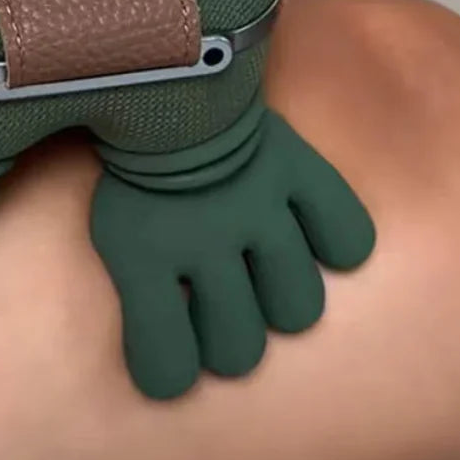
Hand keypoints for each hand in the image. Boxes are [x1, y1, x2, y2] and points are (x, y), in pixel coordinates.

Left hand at [90, 108, 374, 398]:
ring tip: (268, 284)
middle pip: (239, 350)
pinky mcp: (296, 173)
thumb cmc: (138, 173)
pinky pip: (345, 236)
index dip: (170, 374)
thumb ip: (139, 295)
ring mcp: (256, 208)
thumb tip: (163, 369)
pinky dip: (339, 248)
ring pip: (298, 309)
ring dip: (284, 309)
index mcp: (144, 255)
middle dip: (231, 350)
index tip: (172, 367)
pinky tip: (313, 242)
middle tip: (226, 323)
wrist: (166, 84)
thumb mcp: (114, 232)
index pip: (165, 361)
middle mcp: (203, 242)